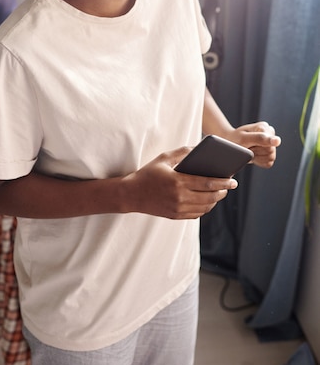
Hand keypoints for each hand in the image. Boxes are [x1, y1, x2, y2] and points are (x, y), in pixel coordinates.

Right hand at [123, 147, 237, 219]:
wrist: (131, 194)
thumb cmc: (148, 174)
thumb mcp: (163, 158)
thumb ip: (182, 152)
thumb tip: (199, 148)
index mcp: (177, 181)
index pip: (207, 183)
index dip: (223, 182)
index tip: (233, 179)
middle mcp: (179, 197)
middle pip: (209, 197)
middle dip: (223, 191)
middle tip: (230, 186)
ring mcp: (178, 208)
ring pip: (205, 207)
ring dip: (215, 200)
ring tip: (220, 192)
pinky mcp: (175, 216)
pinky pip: (197, 214)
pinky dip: (205, 208)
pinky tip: (208, 200)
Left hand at [226, 122, 280, 168]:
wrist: (230, 146)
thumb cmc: (235, 140)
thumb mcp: (244, 139)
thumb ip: (260, 138)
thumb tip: (278, 141)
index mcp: (264, 127)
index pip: (269, 142)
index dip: (257, 147)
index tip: (248, 144)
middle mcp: (270, 134)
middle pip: (270, 150)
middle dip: (256, 152)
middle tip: (247, 147)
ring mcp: (271, 144)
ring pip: (271, 157)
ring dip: (257, 157)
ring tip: (249, 151)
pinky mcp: (270, 154)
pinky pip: (269, 163)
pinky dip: (259, 162)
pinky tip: (253, 156)